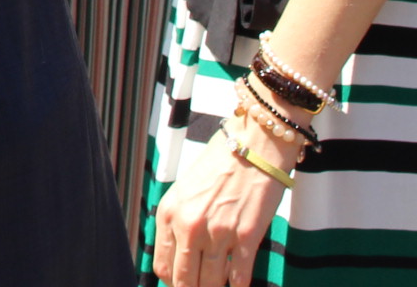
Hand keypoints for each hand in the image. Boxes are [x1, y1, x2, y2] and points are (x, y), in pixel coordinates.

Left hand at [150, 122, 290, 286]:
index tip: (183, 284)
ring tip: (219, 286)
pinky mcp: (246, 236)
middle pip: (184, 281)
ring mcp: (218, 233)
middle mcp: (189, 225)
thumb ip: (179, 223)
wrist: (254, 145)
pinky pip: (239, 277)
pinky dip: (239, 286)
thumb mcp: (186, 191)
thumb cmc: (220, 164)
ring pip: (211, 283)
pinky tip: (239, 285)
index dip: (173, 282)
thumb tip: (181, 259)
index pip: (163, 266)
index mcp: (169, 213)